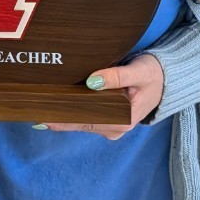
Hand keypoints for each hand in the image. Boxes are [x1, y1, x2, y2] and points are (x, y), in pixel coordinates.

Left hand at [39, 54, 164, 140]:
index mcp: (122, 121)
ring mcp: (111, 125)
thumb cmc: (153, 74)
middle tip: (33, 108)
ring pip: (81, 121)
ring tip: (38, 105)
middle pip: (80, 123)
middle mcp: (115, 128)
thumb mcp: (138, 71)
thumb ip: (117, 76)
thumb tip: (92, 81)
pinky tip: (55, 104)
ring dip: (62, 113)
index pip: (85, 121)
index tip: (43, 114)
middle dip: (57, 116)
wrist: (166, 78)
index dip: (63, 118)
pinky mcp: (109, 118)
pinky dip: (71, 110)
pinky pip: (86, 116)